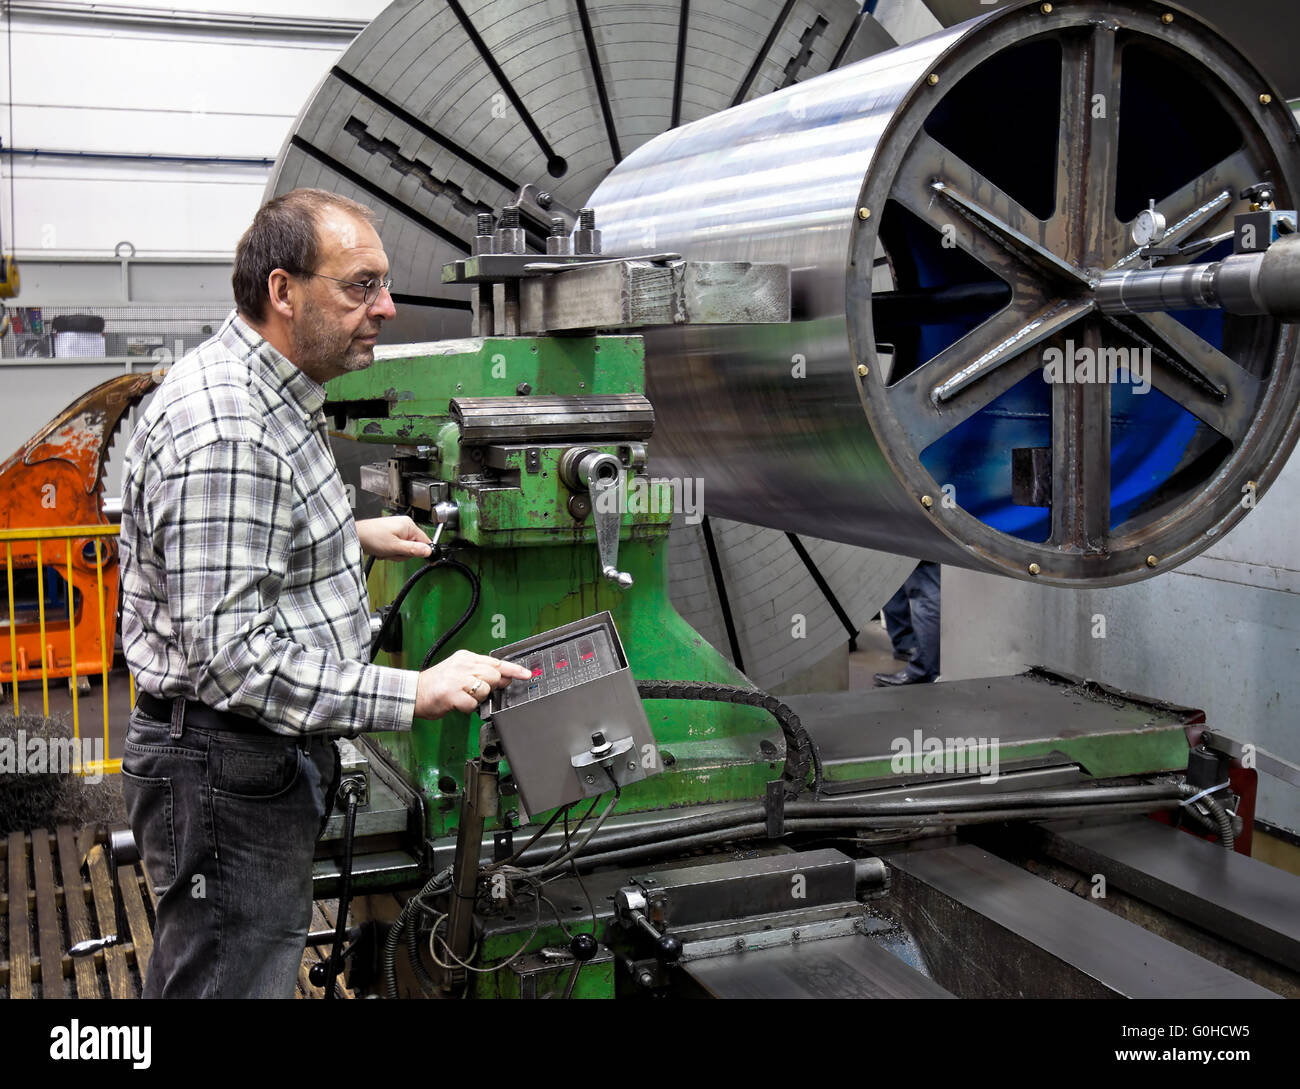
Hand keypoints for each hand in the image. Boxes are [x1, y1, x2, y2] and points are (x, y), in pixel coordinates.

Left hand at [356, 516, 432, 559]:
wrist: (355, 536)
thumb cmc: (371, 537)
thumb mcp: (395, 546)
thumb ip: (413, 550)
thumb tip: (429, 551)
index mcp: (408, 525)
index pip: (425, 541)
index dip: (421, 551)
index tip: (419, 558)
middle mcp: (404, 526)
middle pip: (414, 547)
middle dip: (402, 554)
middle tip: (392, 552)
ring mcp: (397, 531)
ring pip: (404, 549)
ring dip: (394, 554)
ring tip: (385, 550)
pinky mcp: (391, 536)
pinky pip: (397, 548)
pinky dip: (390, 552)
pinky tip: (382, 550)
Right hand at [414, 649, 531, 717]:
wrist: (413, 693)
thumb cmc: (437, 684)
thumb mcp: (460, 671)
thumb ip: (481, 672)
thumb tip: (505, 678)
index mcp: (466, 657)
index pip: (497, 662)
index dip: (514, 669)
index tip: (527, 674)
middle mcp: (463, 666)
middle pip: (494, 676)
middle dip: (491, 687)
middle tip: (476, 691)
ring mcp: (457, 679)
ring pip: (485, 690)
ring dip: (478, 698)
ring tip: (464, 696)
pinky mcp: (451, 694)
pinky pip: (472, 704)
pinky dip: (468, 708)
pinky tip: (458, 704)